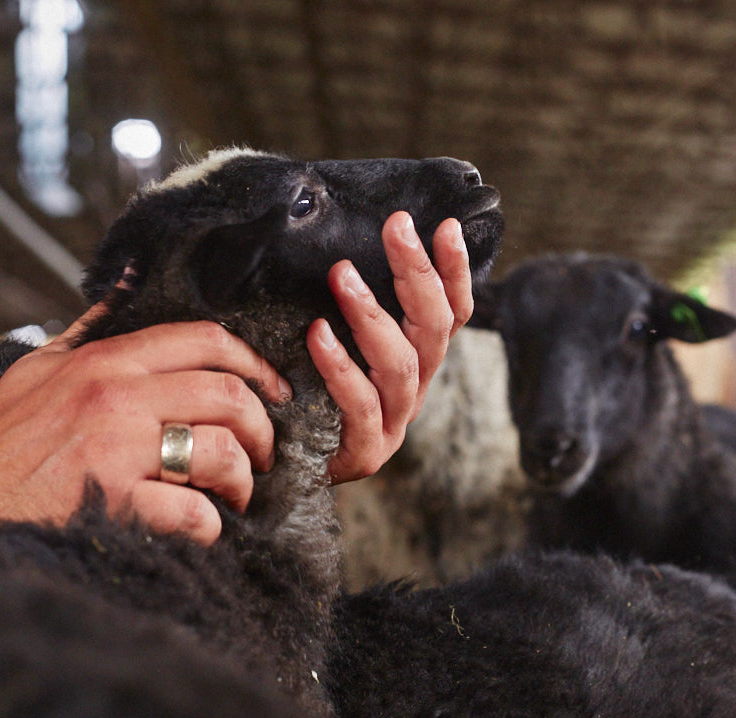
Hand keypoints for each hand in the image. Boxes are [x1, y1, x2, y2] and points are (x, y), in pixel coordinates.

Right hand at [0, 312, 289, 567]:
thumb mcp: (38, 364)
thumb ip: (88, 330)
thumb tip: (125, 291)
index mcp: (104, 361)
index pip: (205, 341)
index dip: (255, 363)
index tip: (272, 389)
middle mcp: (117, 399)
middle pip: (228, 395)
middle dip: (261, 426)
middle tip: (261, 451)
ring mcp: (116, 452)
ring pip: (220, 451)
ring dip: (242, 477)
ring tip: (235, 492)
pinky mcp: (113, 504)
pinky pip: (193, 513)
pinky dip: (211, 525)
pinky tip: (204, 527)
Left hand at [309, 211, 471, 483]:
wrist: (282, 473)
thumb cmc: (305, 397)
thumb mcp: (333, 345)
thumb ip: (347, 307)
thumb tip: (341, 244)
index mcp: (416, 363)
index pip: (451, 313)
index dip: (454, 272)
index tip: (447, 225)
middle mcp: (413, 390)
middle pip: (433, 328)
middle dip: (418, 273)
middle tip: (397, 227)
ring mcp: (393, 424)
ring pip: (401, 364)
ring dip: (373, 314)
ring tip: (343, 275)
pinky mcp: (364, 452)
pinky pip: (360, 405)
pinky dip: (340, 366)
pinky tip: (317, 333)